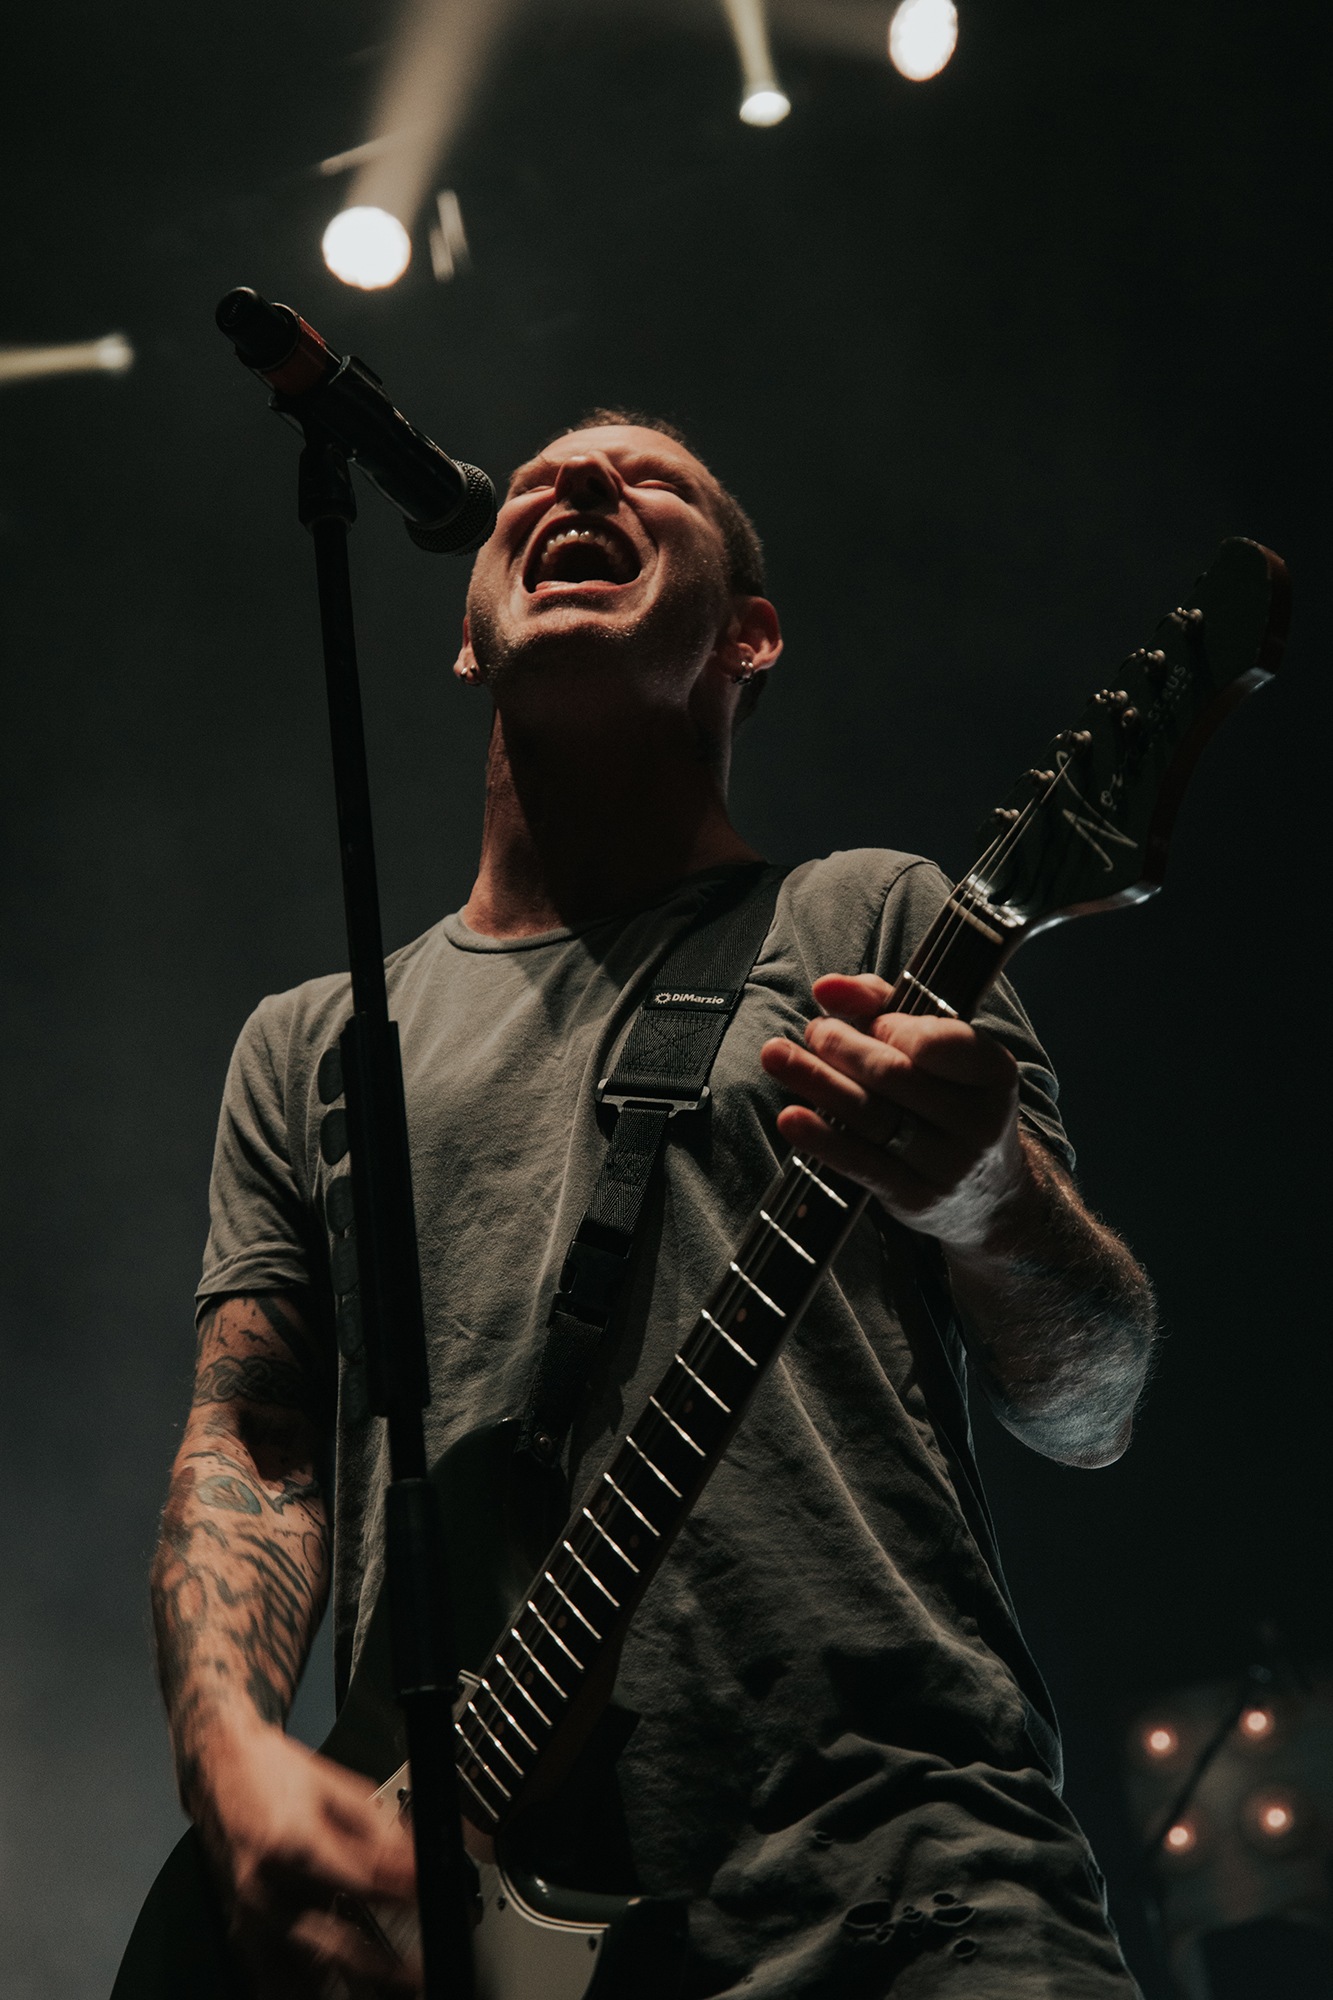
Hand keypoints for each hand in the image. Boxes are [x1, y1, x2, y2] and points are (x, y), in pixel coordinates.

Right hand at [193, 1721, 419, 1996]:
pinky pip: (273, 1977)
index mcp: (290, 1844)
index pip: (363, 1882)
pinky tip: (337, 1983)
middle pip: (333, 1945)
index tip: (432, 1898)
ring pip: (298, 1979)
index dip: (405, 1894)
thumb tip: (413, 1861)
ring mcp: (248, 1916)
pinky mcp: (240, 1930)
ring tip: (385, 1983)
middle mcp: (264, 1888)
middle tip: (417, 1969)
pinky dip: (307, 1985)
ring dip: (342, 1983)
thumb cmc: (271, 1771)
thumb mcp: (335, 1784)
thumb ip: (378, 1827)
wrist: (219, 1768)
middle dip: (381, 1965)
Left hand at [760, 972, 1028, 1252]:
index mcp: (994, 1071)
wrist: (985, 1194)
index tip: (870, 1021)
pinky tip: (790, 1117)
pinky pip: (861, 1163)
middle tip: (815, 1031)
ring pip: (872, 1117)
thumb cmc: (948, 1099)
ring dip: (818, 1081)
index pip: (937, 1042)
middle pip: (894, 1076)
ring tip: (777, 1056)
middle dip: (844, 1047)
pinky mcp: (914, 1198)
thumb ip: (883, 1004)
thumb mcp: (938, 1047)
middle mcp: (979, 1121)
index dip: (891, 1026)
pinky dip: (821, 1138)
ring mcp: (949, 1164)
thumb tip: (827, 988)